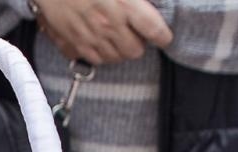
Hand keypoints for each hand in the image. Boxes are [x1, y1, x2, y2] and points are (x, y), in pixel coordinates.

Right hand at [32, 0, 171, 65]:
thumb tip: (147, 3)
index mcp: (124, 4)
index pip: (155, 31)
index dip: (163, 36)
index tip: (163, 35)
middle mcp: (109, 25)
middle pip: (136, 51)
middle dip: (139, 42)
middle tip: (134, 31)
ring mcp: (91, 37)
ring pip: (117, 58)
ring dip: (120, 49)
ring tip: (116, 34)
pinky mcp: (74, 44)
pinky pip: (96, 59)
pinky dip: (101, 52)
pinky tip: (100, 39)